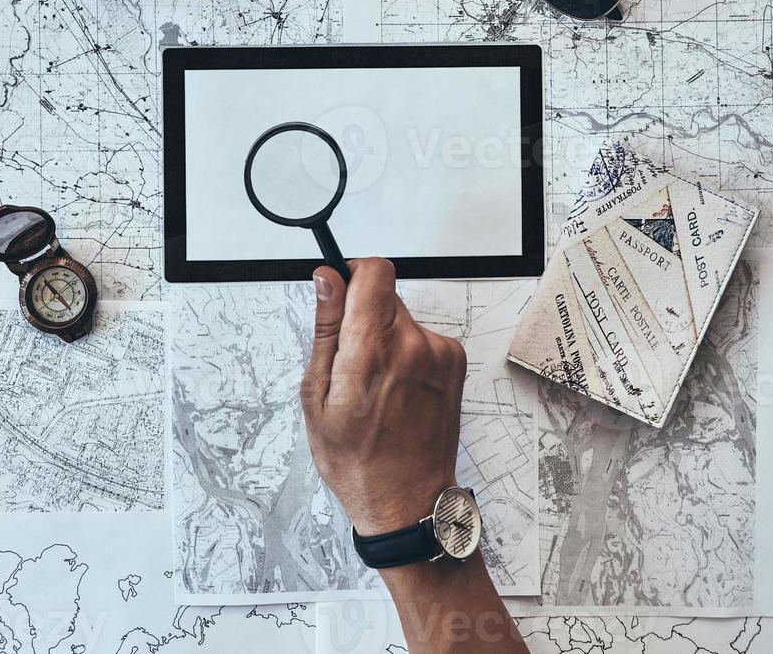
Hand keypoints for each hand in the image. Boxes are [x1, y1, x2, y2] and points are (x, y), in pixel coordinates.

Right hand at [300, 257, 466, 534]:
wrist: (407, 501)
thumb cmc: (357, 460)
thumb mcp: (318, 396)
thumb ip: (326, 328)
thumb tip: (327, 280)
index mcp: (372, 350)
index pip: (374, 271)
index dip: (353, 275)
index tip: (341, 294)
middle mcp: (413, 345)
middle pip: (386, 294)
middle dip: (363, 316)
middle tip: (352, 362)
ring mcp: (440, 354)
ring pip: (403, 318)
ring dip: (386, 337)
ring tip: (375, 386)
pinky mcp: (455, 363)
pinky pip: (422, 338)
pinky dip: (408, 354)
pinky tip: (397, 391)